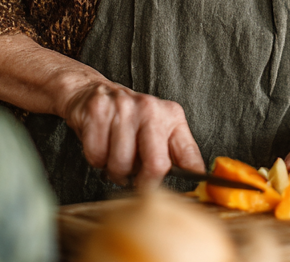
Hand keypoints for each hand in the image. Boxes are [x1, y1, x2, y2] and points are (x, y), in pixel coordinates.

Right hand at [61, 78, 204, 189]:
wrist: (93, 92)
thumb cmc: (130, 119)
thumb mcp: (160, 129)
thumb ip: (177, 154)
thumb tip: (197, 179)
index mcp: (171, 116)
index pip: (188, 156)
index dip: (188, 181)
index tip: (185, 198)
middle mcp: (150, 109)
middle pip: (156, 165)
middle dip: (143, 182)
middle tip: (137, 180)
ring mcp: (123, 108)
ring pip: (122, 165)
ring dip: (115, 171)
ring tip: (116, 157)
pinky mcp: (98, 112)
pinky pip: (97, 156)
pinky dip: (96, 160)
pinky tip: (102, 146)